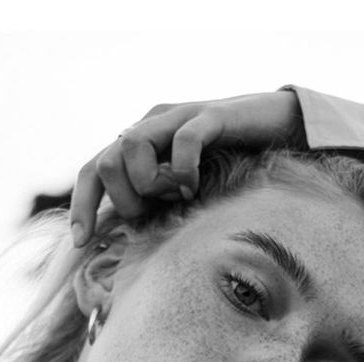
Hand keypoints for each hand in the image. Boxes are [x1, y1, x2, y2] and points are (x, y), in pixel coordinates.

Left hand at [69, 90, 303, 245]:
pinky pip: (183, 140)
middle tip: (157, 212)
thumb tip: (131, 244)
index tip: (82, 243)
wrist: (281, 127)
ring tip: (181, 194)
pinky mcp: (210, 115)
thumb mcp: (185, 193)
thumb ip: (158, 206)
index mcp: (142, 144)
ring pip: (132, 144)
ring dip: (152, 182)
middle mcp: (152, 124)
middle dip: (126, 200)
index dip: (82, 207)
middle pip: (107, 162)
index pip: (93, 171)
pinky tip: (198, 185)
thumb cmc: (233, 166)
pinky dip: (184, 169)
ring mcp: (178, 116)